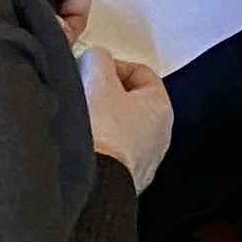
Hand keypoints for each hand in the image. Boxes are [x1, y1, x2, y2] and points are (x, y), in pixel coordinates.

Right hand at [79, 47, 173, 190]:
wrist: (95, 181)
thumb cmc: (103, 130)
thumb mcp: (98, 79)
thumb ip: (98, 59)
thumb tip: (96, 59)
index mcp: (161, 106)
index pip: (141, 72)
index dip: (114, 65)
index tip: (93, 69)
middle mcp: (160, 135)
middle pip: (131, 100)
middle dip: (106, 92)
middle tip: (84, 90)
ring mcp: (145, 160)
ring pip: (121, 127)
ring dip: (101, 119)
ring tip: (80, 118)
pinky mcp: (126, 178)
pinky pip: (113, 151)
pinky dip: (99, 144)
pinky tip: (83, 142)